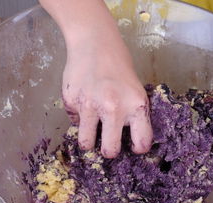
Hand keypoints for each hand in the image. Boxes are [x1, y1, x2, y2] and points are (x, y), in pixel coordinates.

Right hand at [39, 0, 152, 157]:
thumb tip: (125, 138)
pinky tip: (82, 99)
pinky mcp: (71, 102)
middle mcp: (113, 109)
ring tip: (90, 130)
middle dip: (109, 151)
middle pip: (110, 150)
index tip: (133, 146)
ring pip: (86, 143)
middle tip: (108, 145)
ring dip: (88, 140)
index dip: (138, 147)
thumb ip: (131, 113)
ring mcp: (89, 106)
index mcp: (135, 105)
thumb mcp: (134, 88)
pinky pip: (74, 120)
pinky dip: (78, 115)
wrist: (93, 42)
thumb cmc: (118, 64)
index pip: (141, 142)